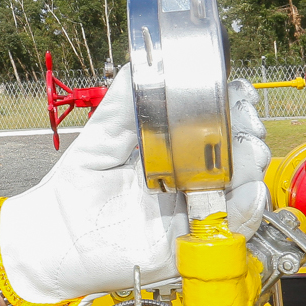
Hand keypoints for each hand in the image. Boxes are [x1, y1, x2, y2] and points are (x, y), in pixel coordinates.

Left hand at [0, 69, 270, 305]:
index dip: (234, 108)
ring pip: (244, 187)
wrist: (53, 237)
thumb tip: (145, 64)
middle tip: (242, 125)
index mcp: (173, 149)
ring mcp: (193, 210)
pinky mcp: (191, 242)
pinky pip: (231, 228)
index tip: (239, 96)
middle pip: (239, 153)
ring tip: (245, 155)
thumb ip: (126, 102)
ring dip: (252, 168)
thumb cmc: (74, 189)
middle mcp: (189, 178)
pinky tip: (246, 191)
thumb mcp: (102, 135)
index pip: (218, 124)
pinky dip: (247, 209)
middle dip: (248, 134)